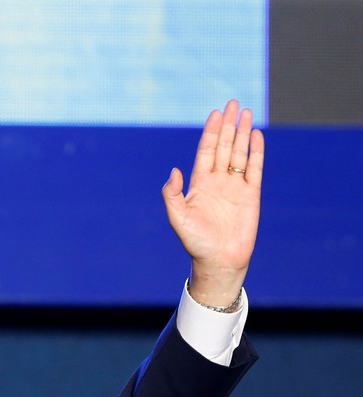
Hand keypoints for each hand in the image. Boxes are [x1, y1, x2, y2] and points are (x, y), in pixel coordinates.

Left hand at [162, 100, 264, 305]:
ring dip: (243, 133)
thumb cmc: (195, 242)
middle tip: (233, 103)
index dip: (210, 132)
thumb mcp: (177, 217)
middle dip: (228, 126)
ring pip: (239, 154)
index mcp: (199, 185)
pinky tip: (256, 136)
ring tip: (246, 113)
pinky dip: (256, 152)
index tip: (216, 113)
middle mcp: (217, 182)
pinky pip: (254, 169)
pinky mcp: (251, 195)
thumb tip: (174, 170)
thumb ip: (172, 194)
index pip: (206, 152)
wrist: (218, 260)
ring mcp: (235, 187)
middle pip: (224, 147)